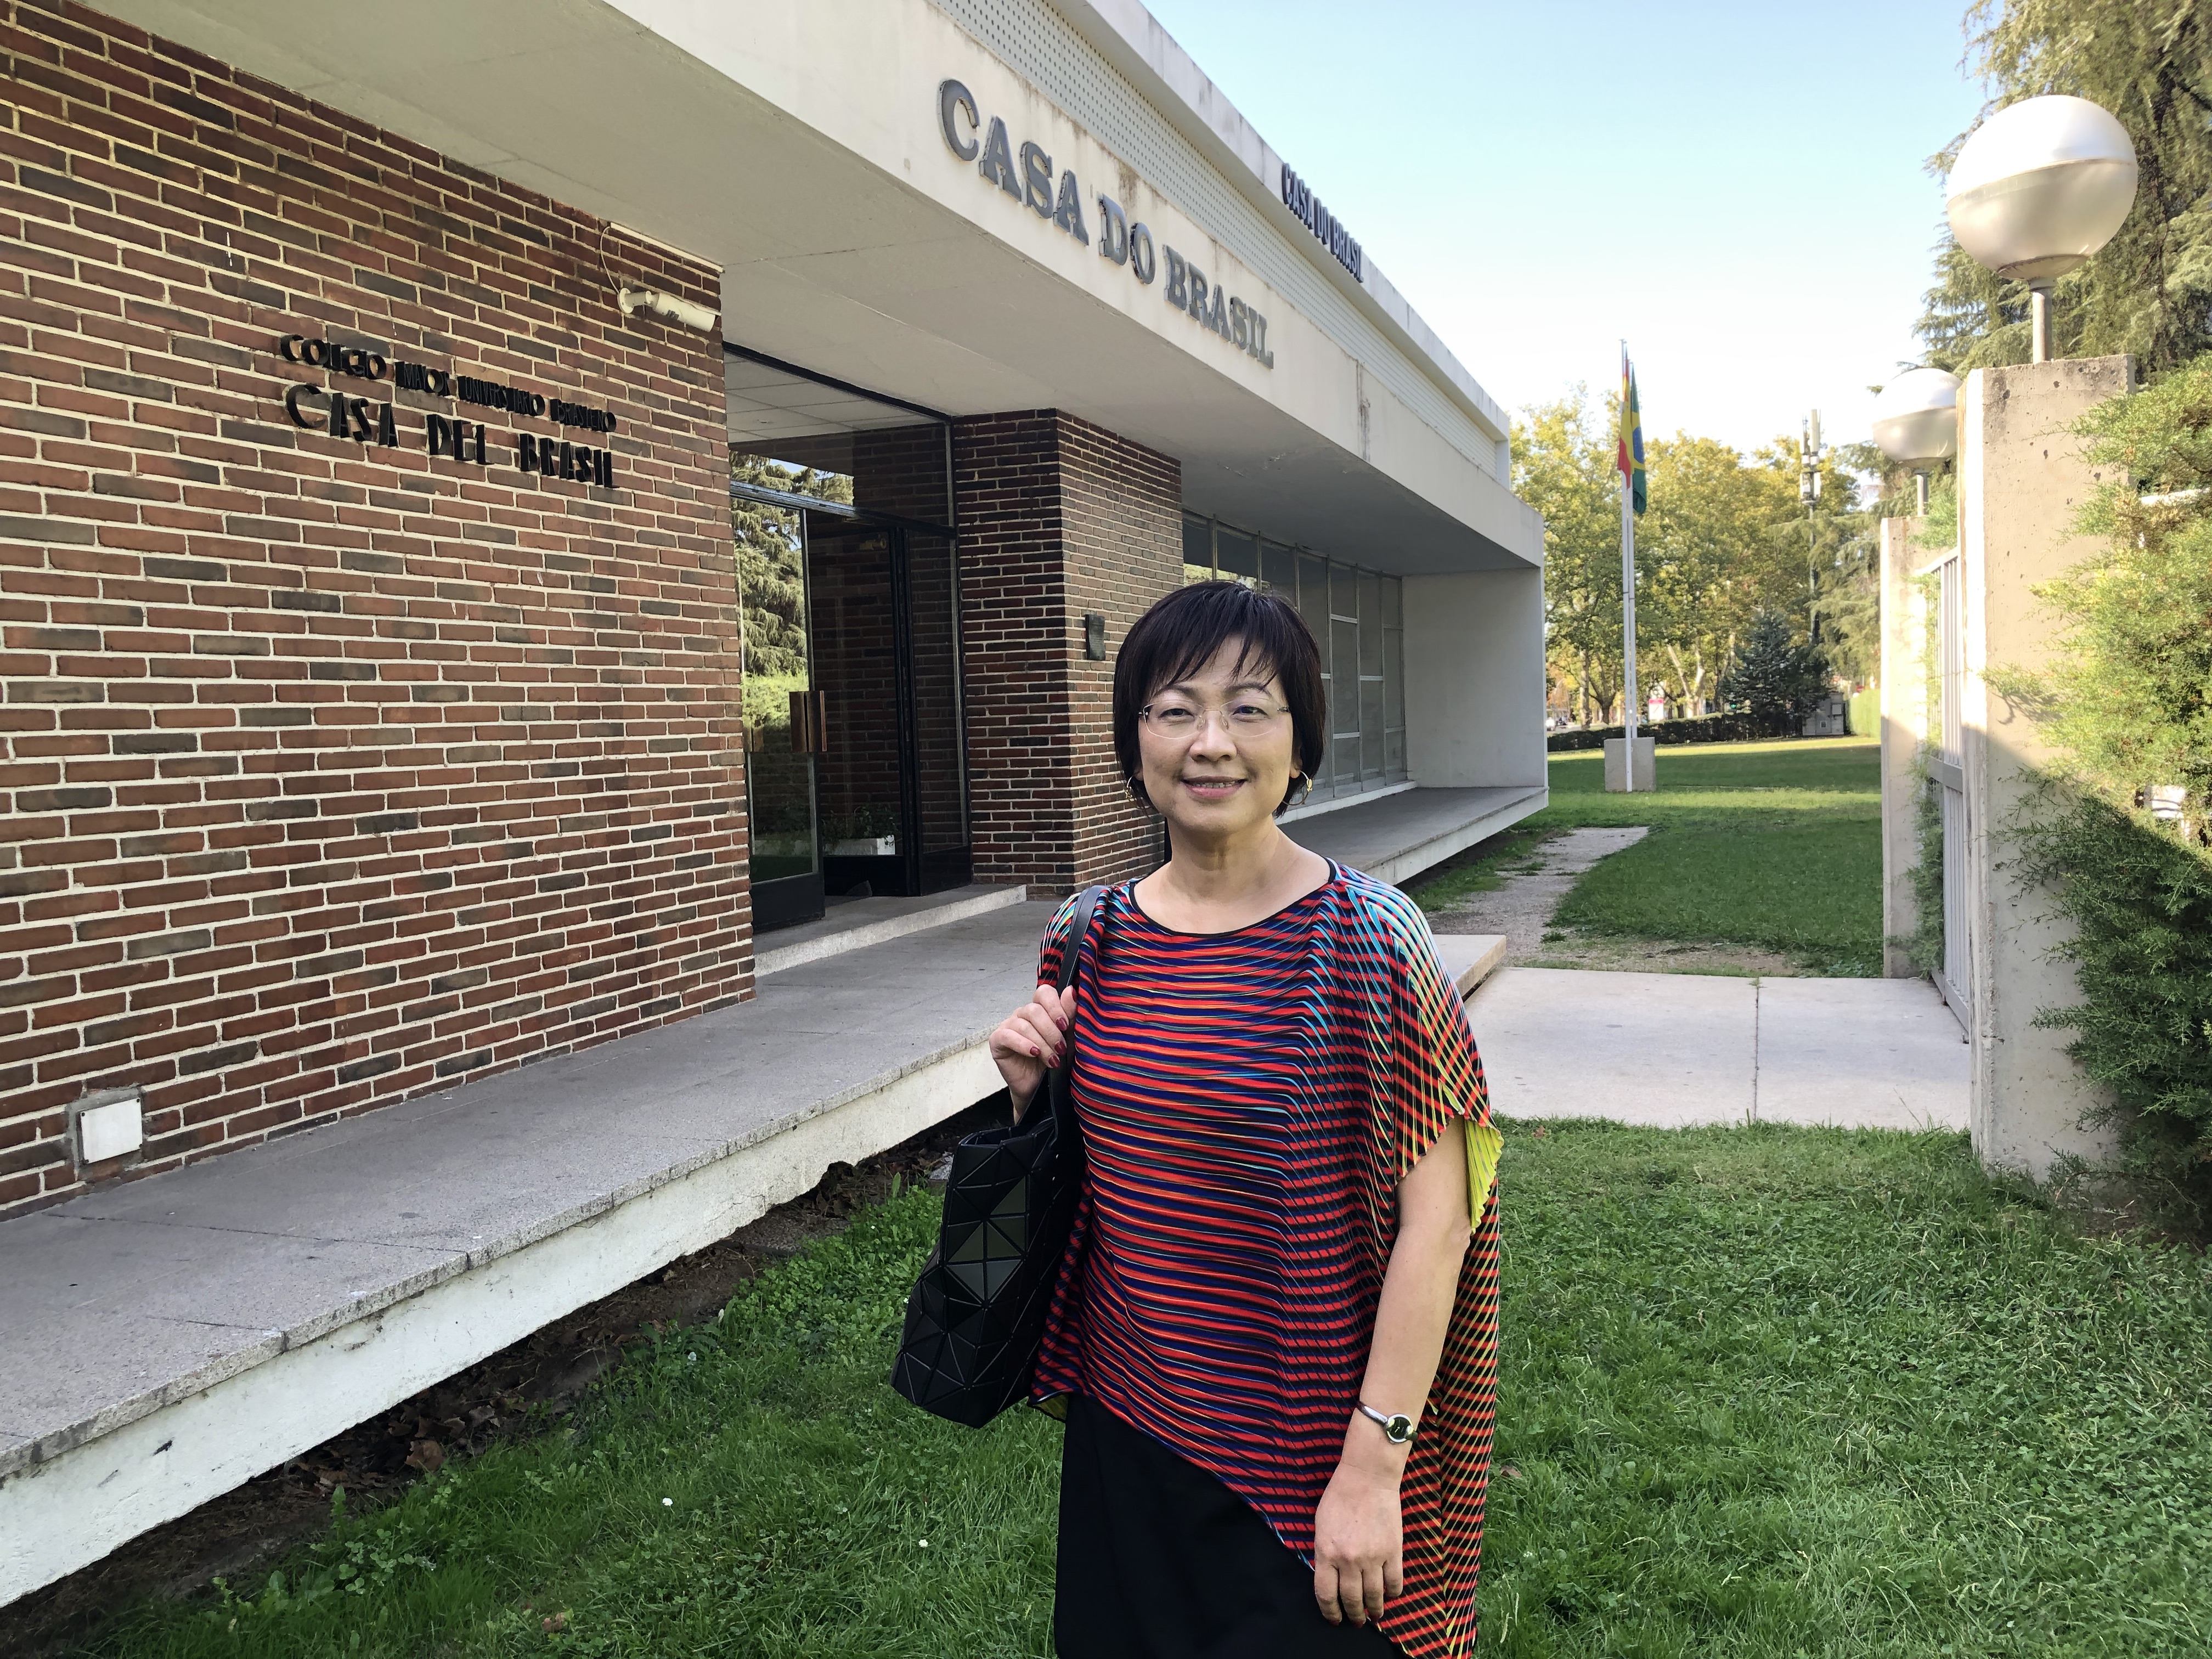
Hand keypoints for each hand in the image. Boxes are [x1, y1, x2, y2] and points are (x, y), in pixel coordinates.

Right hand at [988, 983, 1073, 1118]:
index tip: (1065, 1025)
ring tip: (1052, 1059)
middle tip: (1061, 1048)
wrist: (1040, 1087)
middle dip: (1051, 1031)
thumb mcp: (1068, 1039)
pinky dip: (1023, 1044)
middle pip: (1034, 1010)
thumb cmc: (1054, 1060)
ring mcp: (1008, 1026)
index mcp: (1040, 1009)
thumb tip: (1071, 991)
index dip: (1056, 1006)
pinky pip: (1008, 1036)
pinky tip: (1034, 1054)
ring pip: (1023, 1024)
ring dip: (1041, 1043)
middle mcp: (1023, 1014)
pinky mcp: (997, 1040)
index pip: (1044, 993)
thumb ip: (1070, 1015)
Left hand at [1311, 1441, 1403, 1626]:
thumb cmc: (1339, 1497)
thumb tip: (1330, 1579)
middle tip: (1357, 1621)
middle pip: (1351, 1600)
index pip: (1326, 1594)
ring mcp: (1373, 1557)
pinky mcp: (1393, 1551)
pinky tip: (1390, 1595)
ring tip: (1374, 1615)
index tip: (1334, 1619)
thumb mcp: (1320, 1527)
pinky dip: (1393, 1593)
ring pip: (1374, 1596)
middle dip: (1354, 1615)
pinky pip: (1395, 1582)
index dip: (1330, 1612)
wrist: (1367, 1477)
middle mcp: (1349, 1560)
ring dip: (1374, 1609)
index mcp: (1326, 1553)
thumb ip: (1324, 1554)